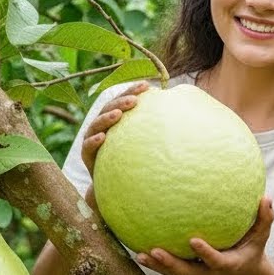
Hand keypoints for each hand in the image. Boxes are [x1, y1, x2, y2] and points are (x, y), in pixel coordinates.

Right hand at [80, 81, 148, 208]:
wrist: (117, 188)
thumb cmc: (136, 162)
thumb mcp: (146, 144)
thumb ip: (156, 130)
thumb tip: (186, 114)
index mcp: (115, 120)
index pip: (122, 101)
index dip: (132, 91)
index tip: (147, 86)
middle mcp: (101, 128)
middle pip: (108, 109)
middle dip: (121, 101)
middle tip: (135, 100)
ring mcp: (92, 141)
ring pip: (96, 125)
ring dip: (107, 118)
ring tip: (119, 114)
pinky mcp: (87, 157)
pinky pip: (87, 148)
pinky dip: (93, 141)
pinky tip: (102, 137)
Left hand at [136, 197, 273, 274]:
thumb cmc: (252, 250)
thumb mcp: (262, 237)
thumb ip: (264, 219)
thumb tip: (266, 198)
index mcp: (227, 265)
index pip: (215, 261)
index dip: (204, 253)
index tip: (193, 240)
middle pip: (187, 272)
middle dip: (170, 264)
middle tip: (155, 251)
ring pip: (174, 274)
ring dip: (157, 266)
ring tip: (139, 255)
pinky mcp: (189, 274)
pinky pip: (170, 270)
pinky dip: (156, 263)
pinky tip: (138, 251)